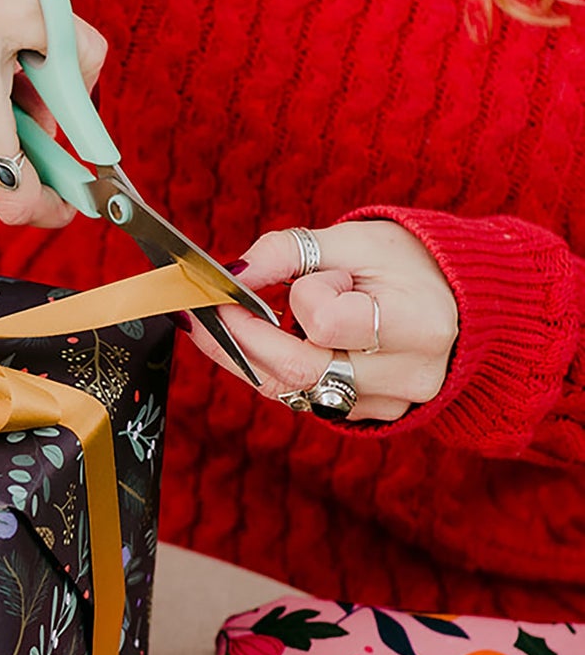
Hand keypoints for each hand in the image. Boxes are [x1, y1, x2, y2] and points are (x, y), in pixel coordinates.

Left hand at [186, 220, 458, 422]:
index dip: (293, 302)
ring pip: (292, 390)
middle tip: (196, 313)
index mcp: (418, 325)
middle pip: (298, 369)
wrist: (458, 300)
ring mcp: (390, 403)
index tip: (253, 285)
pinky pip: (303, 398)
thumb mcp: (354, 239)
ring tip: (218, 324)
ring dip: (247, 357)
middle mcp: (408, 375)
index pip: (328, 323)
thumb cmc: (408, 263)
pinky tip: (257, 344)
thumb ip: (288, 252)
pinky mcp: (369, 416)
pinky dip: (273, 370)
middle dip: (238, 340)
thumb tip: (231, 273)